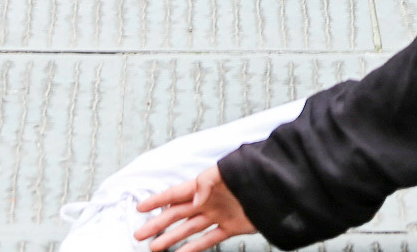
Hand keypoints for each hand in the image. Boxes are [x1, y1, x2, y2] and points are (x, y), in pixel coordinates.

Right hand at [134, 164, 253, 251]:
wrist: (276, 188)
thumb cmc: (251, 174)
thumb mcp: (225, 172)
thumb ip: (206, 182)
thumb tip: (194, 199)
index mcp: (204, 186)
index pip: (175, 193)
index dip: (158, 200)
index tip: (140, 208)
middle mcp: (208, 201)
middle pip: (177, 214)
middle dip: (158, 224)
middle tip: (140, 234)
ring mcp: (218, 214)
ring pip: (189, 229)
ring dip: (171, 238)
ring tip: (154, 247)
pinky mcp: (231, 227)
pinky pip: (209, 239)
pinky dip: (194, 248)